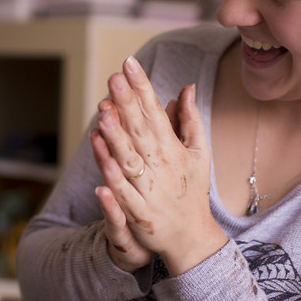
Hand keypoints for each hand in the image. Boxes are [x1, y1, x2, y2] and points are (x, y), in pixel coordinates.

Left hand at [91, 56, 227, 274]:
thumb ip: (190, 120)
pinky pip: (124, 193)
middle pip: (140, 130)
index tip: (129, 63)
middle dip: (127, 104)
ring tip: (103, 112)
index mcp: (173, 148)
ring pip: (129, 159)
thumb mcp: (199, 153)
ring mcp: (150, 189)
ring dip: (116, 137)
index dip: (142, 87)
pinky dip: (113, 177)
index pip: (154, 111)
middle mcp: (161, 165)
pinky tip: (101, 160)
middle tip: (114, 77)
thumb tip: (187, 88)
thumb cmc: (192, 190)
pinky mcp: (140, 212)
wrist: (193, 238)